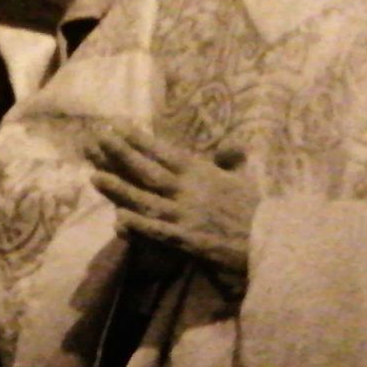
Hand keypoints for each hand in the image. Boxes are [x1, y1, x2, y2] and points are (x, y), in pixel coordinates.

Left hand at [85, 123, 258, 290]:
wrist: (273, 241)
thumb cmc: (257, 210)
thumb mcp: (243, 180)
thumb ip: (230, 162)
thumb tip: (232, 146)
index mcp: (202, 173)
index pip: (164, 152)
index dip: (138, 139)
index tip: (117, 125)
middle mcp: (189, 190)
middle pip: (148, 170)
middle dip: (120, 154)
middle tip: (96, 139)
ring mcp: (186, 216)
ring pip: (146, 200)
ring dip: (120, 189)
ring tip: (94, 177)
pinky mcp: (188, 240)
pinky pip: (158, 232)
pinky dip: (138, 226)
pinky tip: (118, 219)